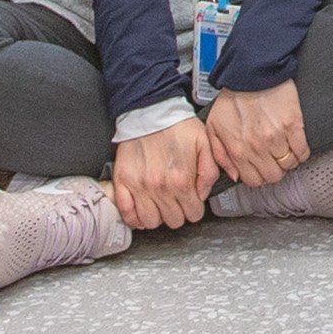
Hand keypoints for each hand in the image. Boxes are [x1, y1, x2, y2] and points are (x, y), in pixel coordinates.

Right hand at [108, 117, 218, 233]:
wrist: (150, 110)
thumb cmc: (177, 125)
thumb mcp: (205, 143)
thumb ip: (210, 172)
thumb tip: (204, 194)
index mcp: (182, 179)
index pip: (193, 214)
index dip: (195, 208)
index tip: (191, 200)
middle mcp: (160, 187)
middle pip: (173, 221)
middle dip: (178, 212)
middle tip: (177, 200)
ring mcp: (139, 187)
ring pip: (151, 222)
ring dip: (158, 216)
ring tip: (160, 203)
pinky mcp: (122, 182)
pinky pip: (127, 214)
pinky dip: (134, 217)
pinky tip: (142, 210)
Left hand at [205, 78, 309, 189]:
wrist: (252, 72)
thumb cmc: (233, 97)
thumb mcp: (214, 127)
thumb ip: (220, 155)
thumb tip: (235, 175)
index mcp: (238, 149)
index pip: (254, 180)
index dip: (259, 176)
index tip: (262, 168)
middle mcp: (257, 147)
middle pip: (274, 176)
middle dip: (275, 170)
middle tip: (275, 160)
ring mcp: (277, 137)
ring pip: (289, 165)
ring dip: (289, 161)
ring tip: (286, 151)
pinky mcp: (293, 125)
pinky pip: (302, 151)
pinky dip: (301, 152)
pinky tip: (296, 146)